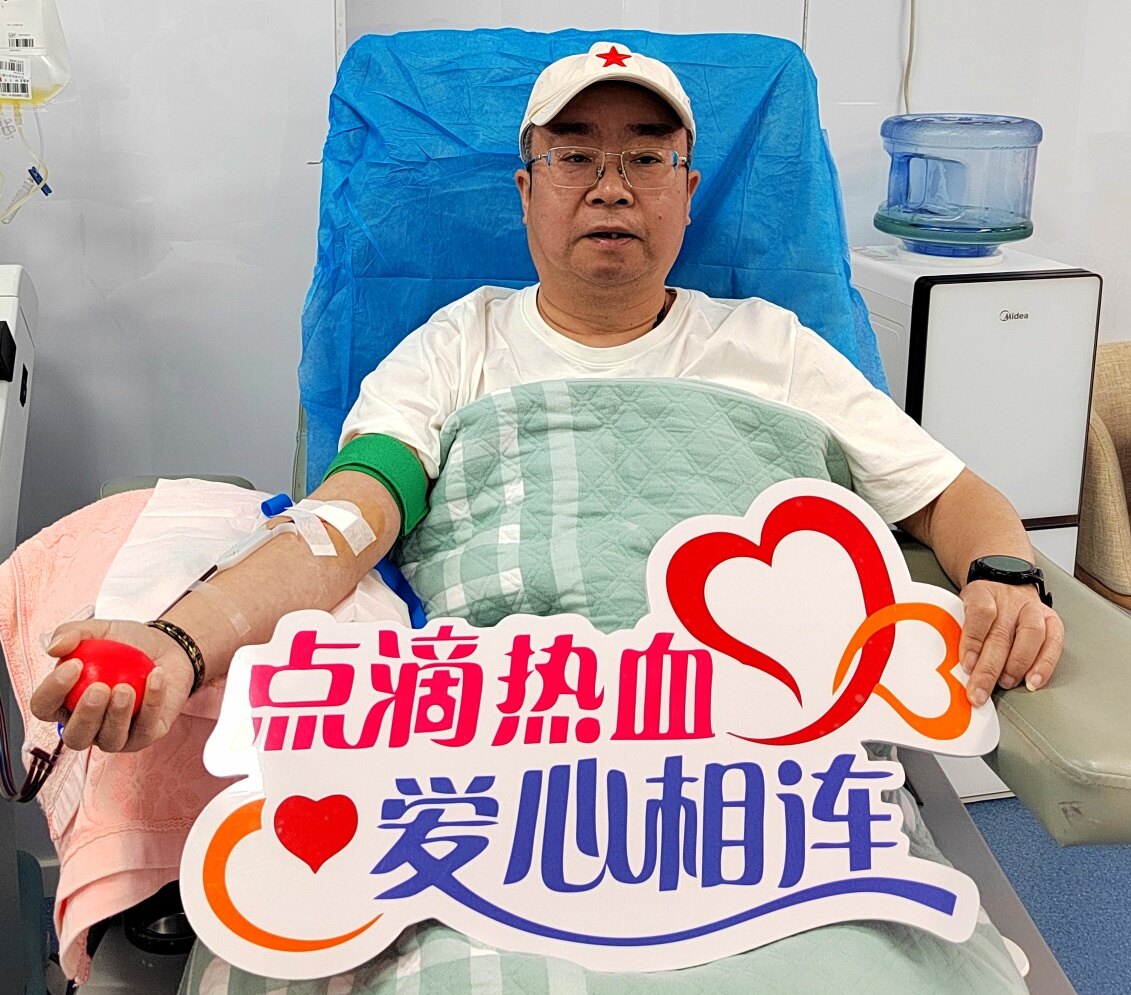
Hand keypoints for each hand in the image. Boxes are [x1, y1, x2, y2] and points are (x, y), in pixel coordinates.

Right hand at [30, 619, 195, 752]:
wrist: (165, 648)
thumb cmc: (124, 644)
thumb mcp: (97, 630)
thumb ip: (71, 634)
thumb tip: (53, 648)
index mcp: (64, 704)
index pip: (44, 707)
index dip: (52, 691)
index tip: (74, 665)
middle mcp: (87, 726)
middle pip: (75, 736)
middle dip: (85, 716)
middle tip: (99, 688)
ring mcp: (116, 735)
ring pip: (110, 740)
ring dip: (117, 716)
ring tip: (126, 688)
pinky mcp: (146, 735)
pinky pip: (146, 728)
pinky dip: (152, 704)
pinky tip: (156, 677)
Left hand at [959, 581, 1063, 705]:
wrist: (1007, 585)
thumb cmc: (983, 603)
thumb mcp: (962, 607)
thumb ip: (959, 631)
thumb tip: (956, 666)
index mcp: (983, 593)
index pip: (979, 614)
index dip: (973, 641)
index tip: (967, 665)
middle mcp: (1011, 601)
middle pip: (1001, 635)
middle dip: (989, 669)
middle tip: (979, 691)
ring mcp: (1033, 610)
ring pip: (1030, 636)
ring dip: (1017, 666)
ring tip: (1005, 684)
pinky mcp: (1052, 621)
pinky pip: (1053, 643)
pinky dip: (1044, 665)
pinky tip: (1033, 681)